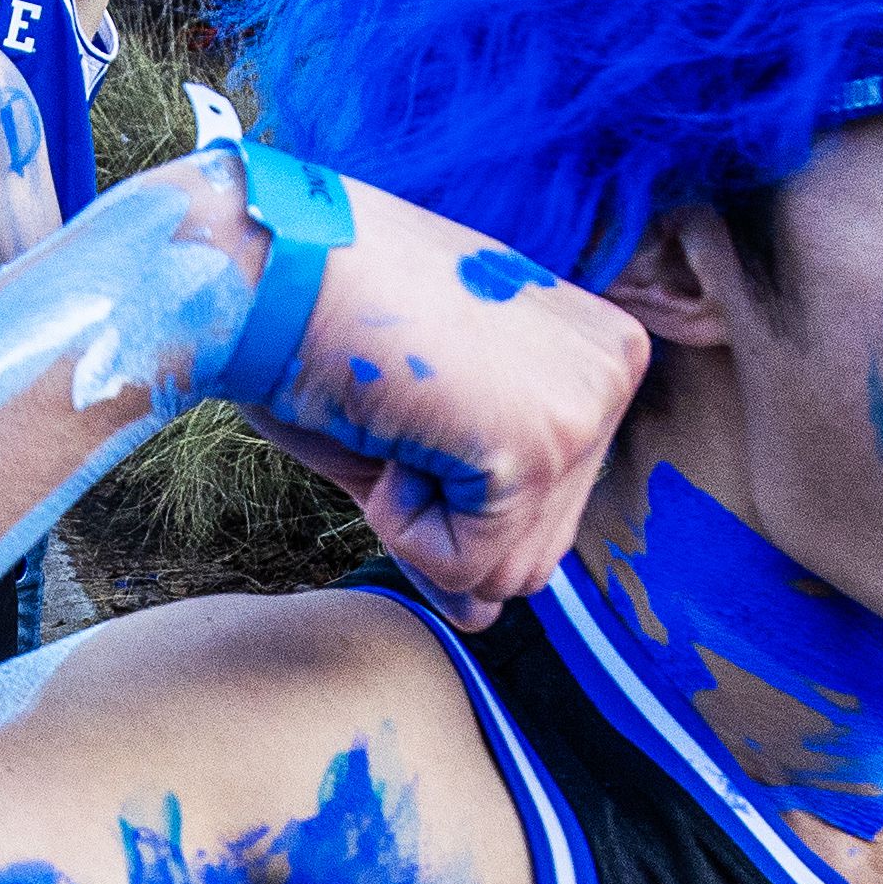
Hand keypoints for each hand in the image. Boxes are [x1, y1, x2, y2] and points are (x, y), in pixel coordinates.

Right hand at [218, 168, 647, 630]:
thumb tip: (484, 621)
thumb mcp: (416, 434)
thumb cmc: (322, 326)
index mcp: (596, 352)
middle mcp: (614, 371)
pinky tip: (391, 429)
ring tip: (398, 417)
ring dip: (425, 522)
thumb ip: (465, 521)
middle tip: (398, 410)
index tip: (410, 394)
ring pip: (510, 574)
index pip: (546, 504)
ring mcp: (587, 407)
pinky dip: (404, 525)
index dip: (452, 482)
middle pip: (540, 552)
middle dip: (447, 513)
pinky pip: (471, 568)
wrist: (268, 262)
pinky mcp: (541, 444)